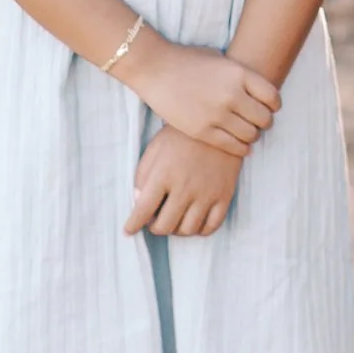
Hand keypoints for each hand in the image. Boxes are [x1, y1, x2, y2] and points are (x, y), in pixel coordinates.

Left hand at [125, 124, 243, 237]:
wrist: (218, 122)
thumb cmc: (180, 136)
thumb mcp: (155, 149)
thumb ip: (142, 176)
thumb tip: (138, 201)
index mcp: (163, 175)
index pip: (143, 210)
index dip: (133, 225)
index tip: (129, 230)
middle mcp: (185, 187)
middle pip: (165, 226)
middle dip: (155, 228)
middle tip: (155, 220)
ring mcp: (207, 193)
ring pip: (188, 230)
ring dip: (177, 230)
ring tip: (175, 219)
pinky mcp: (225, 195)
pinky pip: (212, 226)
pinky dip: (200, 230)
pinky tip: (194, 220)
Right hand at [128, 44, 278, 156]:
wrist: (155, 69)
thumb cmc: (187, 61)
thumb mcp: (219, 59)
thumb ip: (239, 75)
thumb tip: (257, 91)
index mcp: (238, 73)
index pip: (272, 96)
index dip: (275, 105)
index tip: (272, 108)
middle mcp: (231, 94)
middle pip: (264, 118)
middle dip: (265, 122)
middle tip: (260, 123)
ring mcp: (217, 114)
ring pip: (251, 135)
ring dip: (253, 136)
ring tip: (249, 133)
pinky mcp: (202, 131)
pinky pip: (233, 146)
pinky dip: (242, 149)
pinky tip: (241, 146)